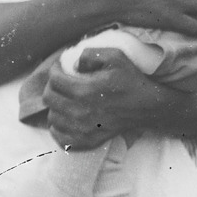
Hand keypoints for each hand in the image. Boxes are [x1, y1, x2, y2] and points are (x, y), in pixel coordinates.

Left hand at [42, 50, 163, 148]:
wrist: (147, 106)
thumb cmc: (131, 80)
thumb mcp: (115, 56)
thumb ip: (90, 54)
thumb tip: (74, 64)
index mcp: (85, 91)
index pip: (54, 80)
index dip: (54, 70)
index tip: (60, 67)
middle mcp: (80, 112)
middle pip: (49, 98)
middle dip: (52, 86)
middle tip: (61, 82)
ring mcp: (83, 130)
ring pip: (53, 118)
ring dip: (55, 106)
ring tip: (65, 99)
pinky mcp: (88, 141)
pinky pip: (60, 138)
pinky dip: (58, 128)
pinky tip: (65, 119)